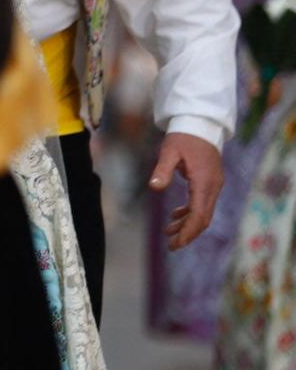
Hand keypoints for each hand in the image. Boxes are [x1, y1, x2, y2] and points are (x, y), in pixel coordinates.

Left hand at [150, 131, 224, 250]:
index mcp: (204, 182)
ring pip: (203, 212)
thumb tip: (155, 187)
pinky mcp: (210, 181)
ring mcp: (214, 184)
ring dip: (187, 224)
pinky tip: (175, 215)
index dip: (188, 231)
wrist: (201, 124)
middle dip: (188, 233)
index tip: (175, 244)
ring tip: (168, 233)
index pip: (199, 214)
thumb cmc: (184, 137)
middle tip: (171, 245)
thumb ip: (162, 170)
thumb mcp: (169, 151)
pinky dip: (190, 212)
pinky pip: (202, 203)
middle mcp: (213, 185)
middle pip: (203, 217)